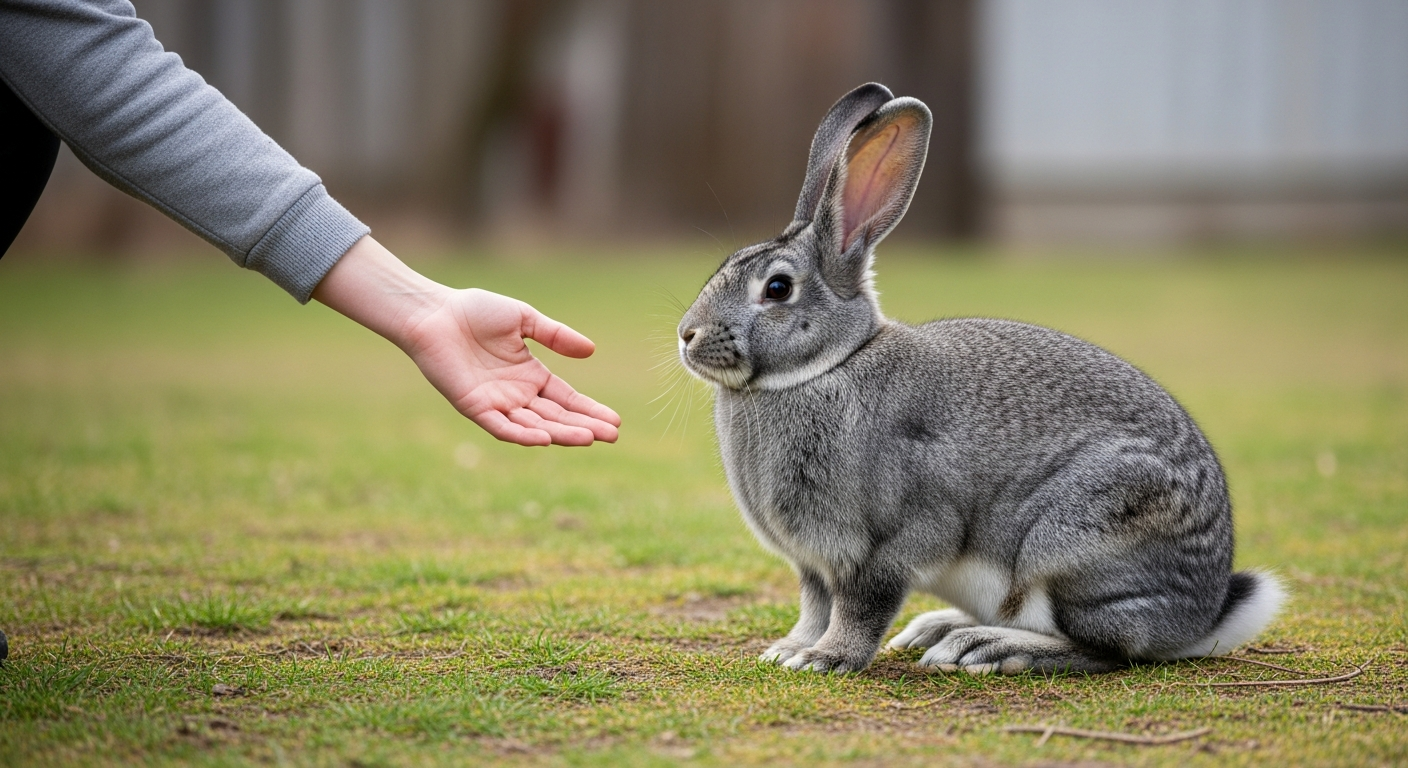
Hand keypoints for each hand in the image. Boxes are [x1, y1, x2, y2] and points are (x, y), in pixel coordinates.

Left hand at [312, 237, 619, 446]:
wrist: (434, 313)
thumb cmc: (474, 311)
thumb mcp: (524, 319)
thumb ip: (556, 336)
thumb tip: (591, 351)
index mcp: (530, 374)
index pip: (567, 398)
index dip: (590, 410)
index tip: (615, 421)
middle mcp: (517, 394)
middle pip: (557, 416)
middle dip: (585, 426)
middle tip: (612, 436)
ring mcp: (497, 403)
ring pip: (535, 426)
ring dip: (561, 433)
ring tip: (589, 438)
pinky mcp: (475, 407)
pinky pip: (502, 427)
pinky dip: (523, 435)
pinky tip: (546, 439)